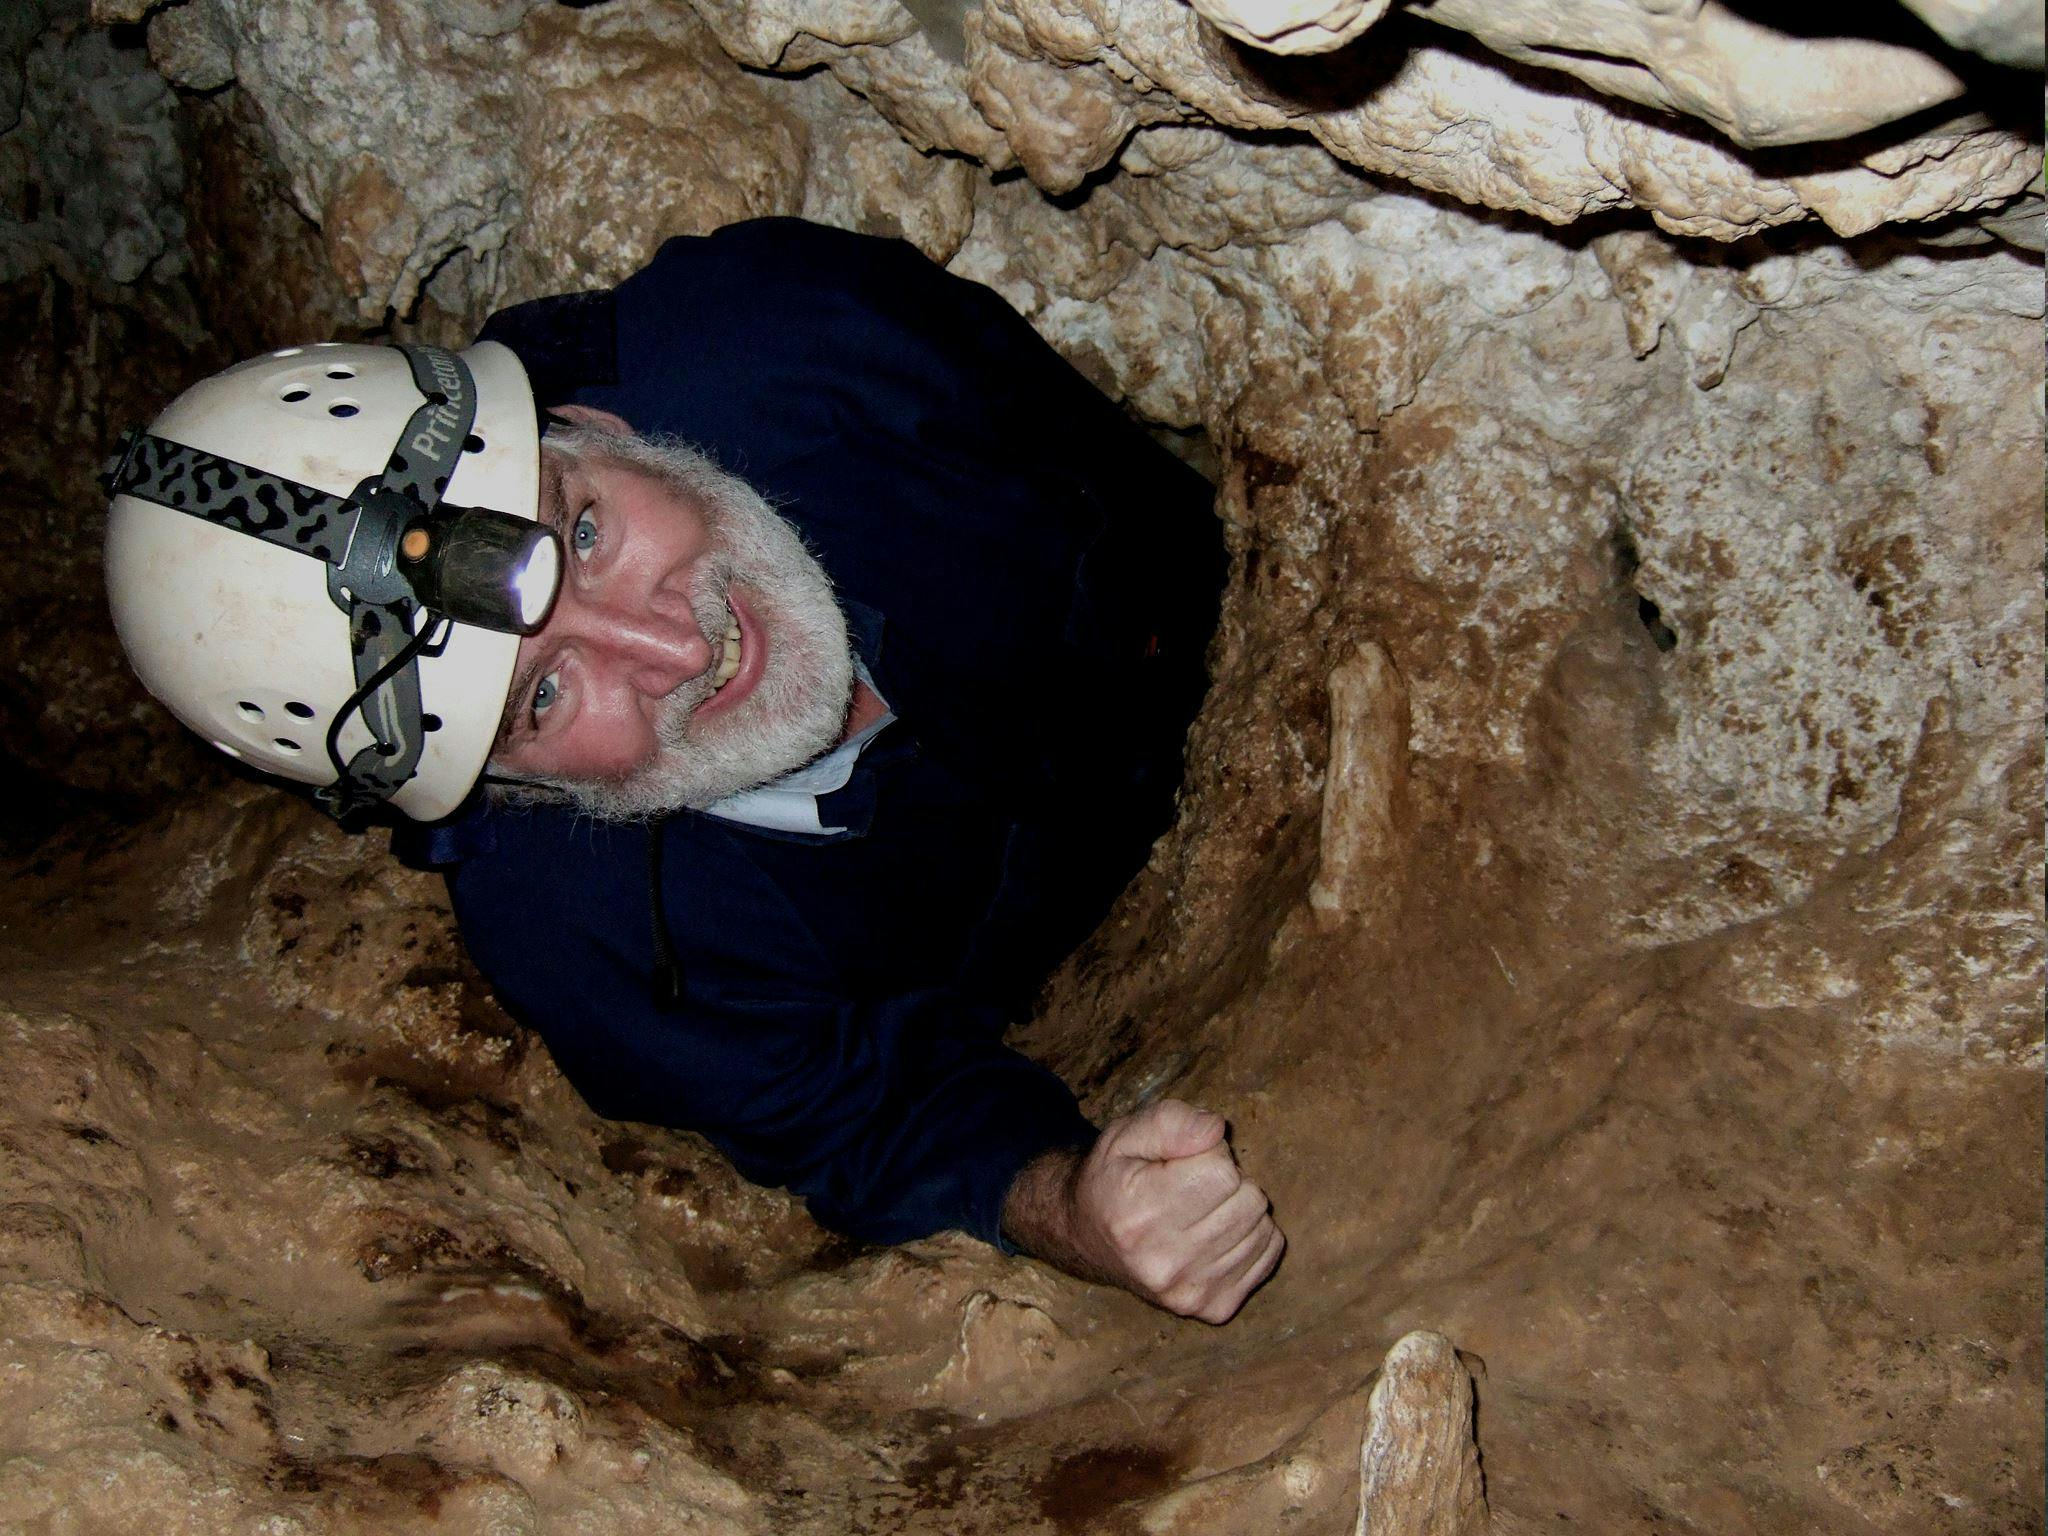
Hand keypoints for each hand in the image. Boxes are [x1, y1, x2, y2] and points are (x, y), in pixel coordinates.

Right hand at [1003, 1099, 1284, 1323]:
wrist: (1087, 1238)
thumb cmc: (1114, 1178)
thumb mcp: (1126, 1134)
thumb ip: (1172, 1122)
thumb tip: (1217, 1131)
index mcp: (1138, 1216)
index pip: (1222, 1171)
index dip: (1209, 1153)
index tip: (1183, 1161)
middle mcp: (1164, 1264)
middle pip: (1249, 1200)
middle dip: (1229, 1180)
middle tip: (1195, 1184)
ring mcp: (1190, 1292)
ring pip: (1262, 1228)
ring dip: (1239, 1209)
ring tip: (1202, 1208)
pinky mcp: (1214, 1308)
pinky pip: (1267, 1255)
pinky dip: (1250, 1237)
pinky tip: (1216, 1233)